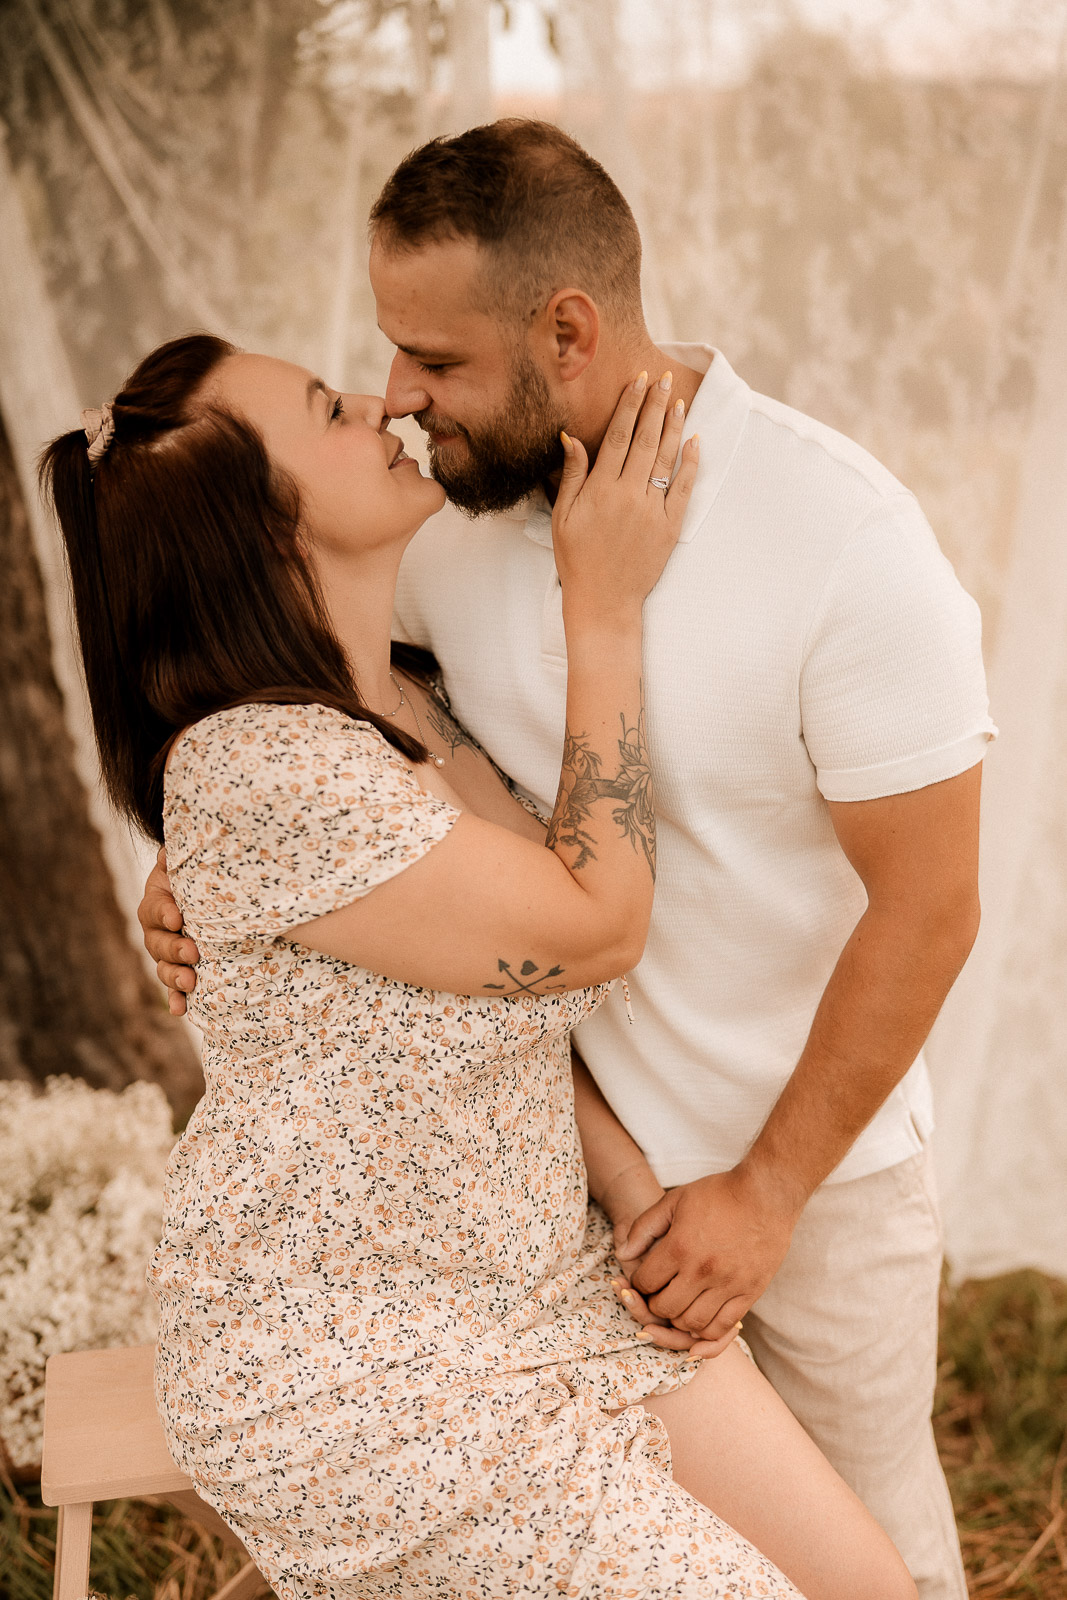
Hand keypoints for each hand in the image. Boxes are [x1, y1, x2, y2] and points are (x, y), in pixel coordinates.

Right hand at [138, 847, 198, 1014]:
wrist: (212, 897)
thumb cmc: (200, 877)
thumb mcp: (191, 864)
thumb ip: (182, 859)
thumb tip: (170, 851)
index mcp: (157, 902)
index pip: (154, 908)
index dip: (163, 912)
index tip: (177, 917)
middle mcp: (157, 931)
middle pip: (157, 943)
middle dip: (174, 949)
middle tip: (192, 952)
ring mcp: (168, 955)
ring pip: (164, 969)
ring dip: (174, 978)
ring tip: (190, 982)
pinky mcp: (182, 973)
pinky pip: (175, 991)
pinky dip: (176, 1000)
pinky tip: (180, 1010)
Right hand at [552, 371, 696, 619]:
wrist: (604, 600)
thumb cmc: (577, 558)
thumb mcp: (562, 515)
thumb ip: (572, 474)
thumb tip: (571, 437)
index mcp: (600, 490)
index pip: (619, 437)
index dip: (630, 406)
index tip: (638, 381)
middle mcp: (629, 495)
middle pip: (646, 440)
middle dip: (655, 406)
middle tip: (663, 379)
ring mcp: (652, 511)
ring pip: (666, 459)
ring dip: (673, 427)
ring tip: (678, 401)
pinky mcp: (670, 527)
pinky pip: (684, 487)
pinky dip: (691, 463)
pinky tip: (694, 441)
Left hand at [600, 1162, 739, 1360]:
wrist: (766, 1193)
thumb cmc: (718, 1193)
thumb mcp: (674, 1200)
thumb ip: (644, 1227)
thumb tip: (623, 1253)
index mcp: (680, 1246)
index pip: (645, 1283)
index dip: (639, 1283)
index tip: (645, 1277)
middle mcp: (702, 1270)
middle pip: (664, 1309)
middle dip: (655, 1303)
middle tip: (661, 1292)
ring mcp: (727, 1284)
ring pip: (691, 1323)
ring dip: (679, 1318)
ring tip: (681, 1302)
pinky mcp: (749, 1292)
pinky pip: (722, 1327)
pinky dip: (706, 1329)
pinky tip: (702, 1314)